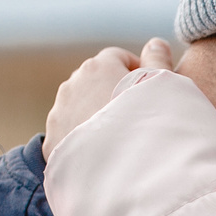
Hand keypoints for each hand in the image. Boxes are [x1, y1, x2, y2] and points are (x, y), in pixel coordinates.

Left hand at [43, 37, 175, 158]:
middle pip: (95, 80)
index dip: (136, 69)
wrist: (124, 172)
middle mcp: (73, 84)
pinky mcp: (52, 142)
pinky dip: (83, 139)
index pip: (116, 57)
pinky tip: (103, 155)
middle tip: (134, 115)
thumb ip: (158, 61)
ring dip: (95, 115)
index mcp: (99, 67)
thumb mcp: (163, 87)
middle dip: (112, 91)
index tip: (149, 89)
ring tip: (118, 139)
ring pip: (79, 106)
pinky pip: (69, 133)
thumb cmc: (149, 125)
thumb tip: (155, 43)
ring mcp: (59, 113)